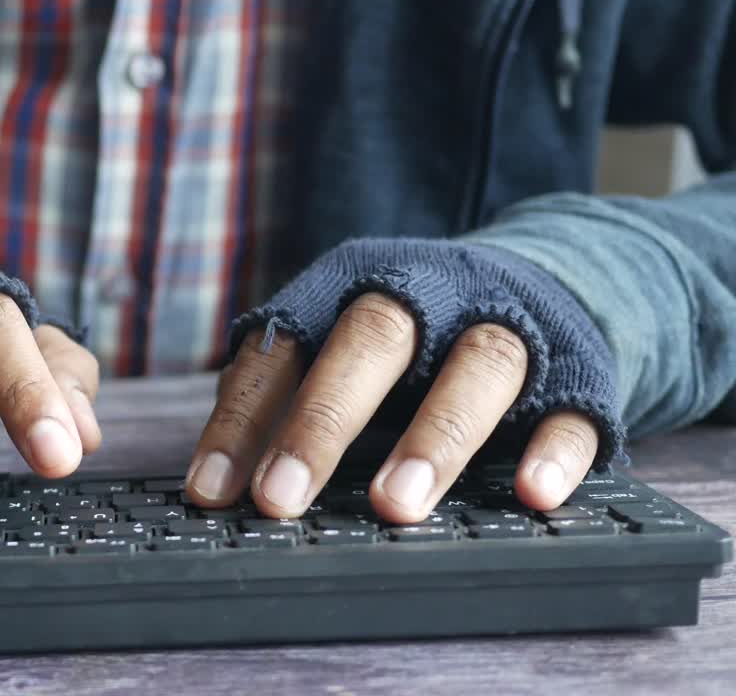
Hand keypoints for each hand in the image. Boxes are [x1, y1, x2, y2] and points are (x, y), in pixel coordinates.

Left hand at [186, 292, 597, 522]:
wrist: (548, 280)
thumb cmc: (414, 336)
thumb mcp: (341, 347)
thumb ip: (289, 399)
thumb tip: (226, 491)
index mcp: (349, 285)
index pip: (283, 348)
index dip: (243, 419)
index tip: (211, 492)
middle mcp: (426, 292)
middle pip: (371, 340)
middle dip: (322, 421)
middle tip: (280, 498)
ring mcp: (506, 324)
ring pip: (476, 367)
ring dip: (434, 438)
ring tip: (394, 507)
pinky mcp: (576, 368)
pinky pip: (568, 406)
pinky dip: (552, 450)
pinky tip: (532, 494)